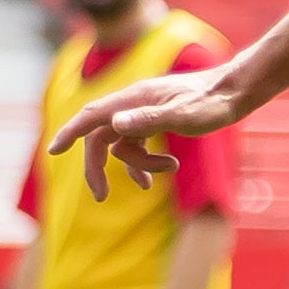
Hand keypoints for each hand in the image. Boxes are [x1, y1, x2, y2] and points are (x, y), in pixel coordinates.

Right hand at [48, 64, 245, 199]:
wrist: (235, 92)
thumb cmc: (213, 103)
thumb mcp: (183, 115)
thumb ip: (149, 119)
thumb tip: (115, 123)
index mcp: (134, 99)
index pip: (92, 116)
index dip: (70, 132)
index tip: (53, 151)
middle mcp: (133, 104)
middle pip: (101, 137)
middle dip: (98, 167)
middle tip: (100, 197)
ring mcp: (143, 112)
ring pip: (123, 145)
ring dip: (139, 164)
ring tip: (169, 169)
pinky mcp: (155, 120)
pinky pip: (137, 144)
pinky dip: (145, 161)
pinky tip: (162, 172)